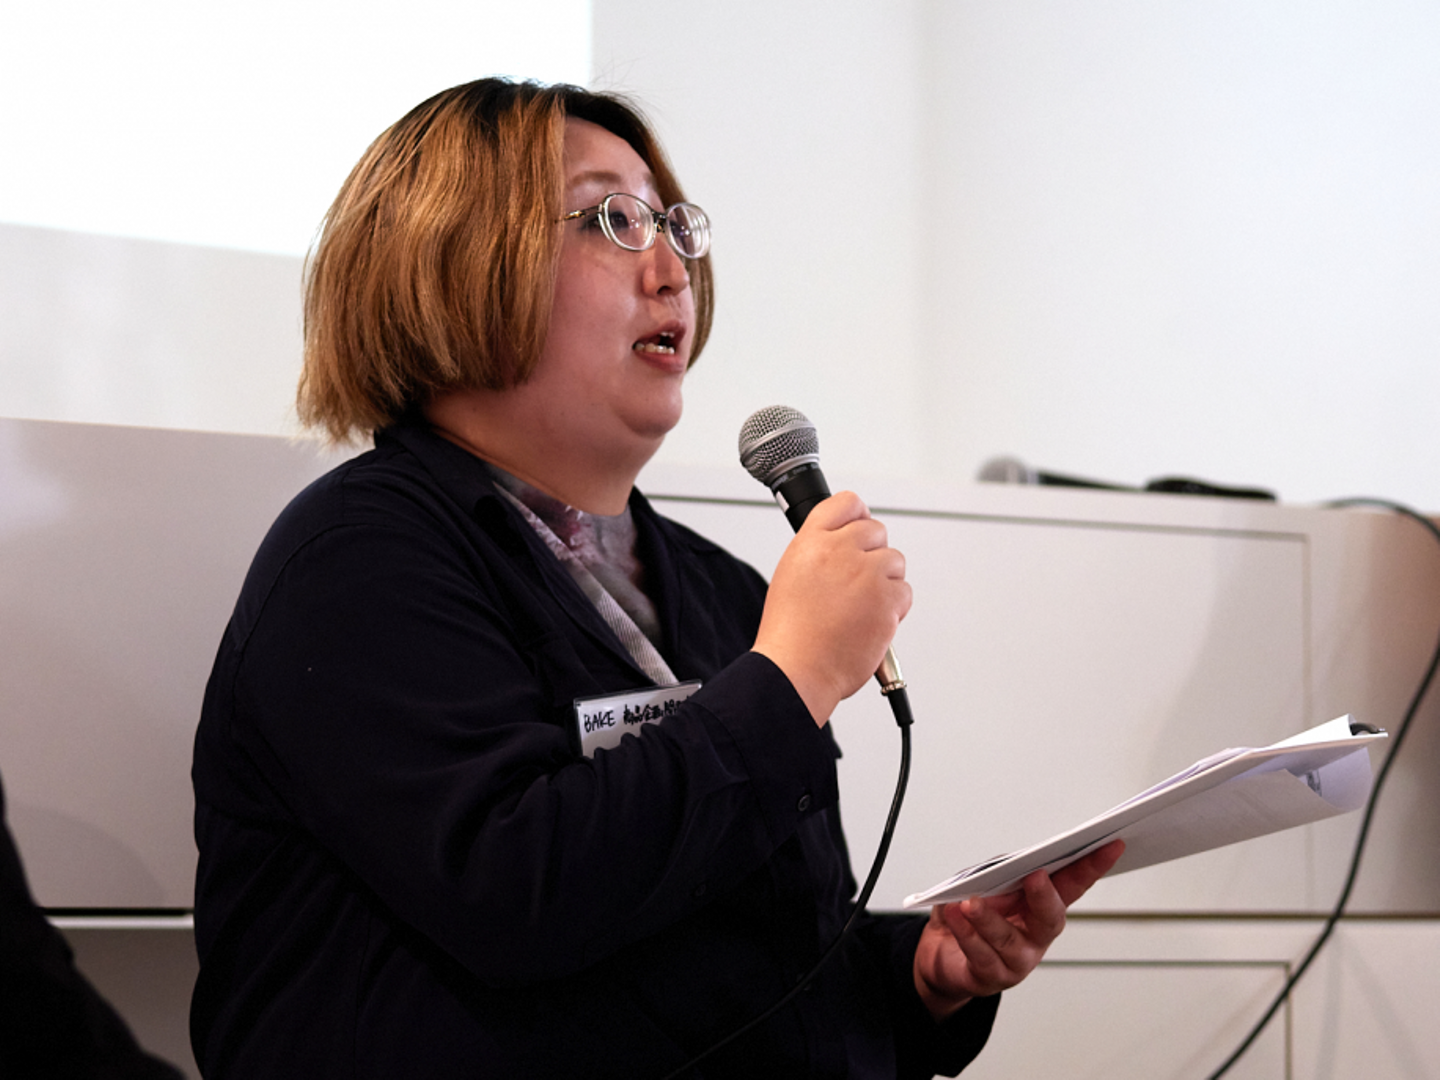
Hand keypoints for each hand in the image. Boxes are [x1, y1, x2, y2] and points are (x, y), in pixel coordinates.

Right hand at [752, 492, 910, 724]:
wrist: (797, 669)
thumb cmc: (790, 633)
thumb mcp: (791, 575)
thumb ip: (819, 552)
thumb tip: (845, 543)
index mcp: (811, 542)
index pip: (846, 503)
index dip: (858, 516)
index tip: (860, 528)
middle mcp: (839, 551)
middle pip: (877, 531)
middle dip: (873, 554)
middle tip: (859, 582)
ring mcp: (866, 574)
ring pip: (895, 561)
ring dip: (885, 582)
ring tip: (861, 607)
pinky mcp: (886, 601)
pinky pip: (905, 592)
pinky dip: (894, 608)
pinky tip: (870, 621)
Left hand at [912, 840, 1125, 1020]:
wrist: (940, 954)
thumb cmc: (968, 913)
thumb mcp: (984, 884)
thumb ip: (1000, 873)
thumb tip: (1011, 865)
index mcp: (1040, 906)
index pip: (1072, 883)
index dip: (1093, 866)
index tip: (1110, 845)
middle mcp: (1035, 935)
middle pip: (1051, 918)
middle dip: (1045, 896)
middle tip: (1035, 877)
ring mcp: (1017, 959)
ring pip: (1009, 940)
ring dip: (989, 919)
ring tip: (971, 902)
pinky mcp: (991, 976)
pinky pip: (981, 955)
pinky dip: (966, 933)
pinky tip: (956, 915)